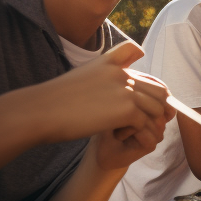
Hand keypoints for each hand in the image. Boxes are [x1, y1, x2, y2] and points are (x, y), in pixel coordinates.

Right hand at [37, 43, 170, 144]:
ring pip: (157, 108)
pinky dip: (138, 134)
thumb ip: (104, 71)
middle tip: (143, 124)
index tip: (144, 101)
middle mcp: (123, 74)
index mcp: (112, 64)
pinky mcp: (126, 110)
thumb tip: (119, 72)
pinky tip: (120, 137)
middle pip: (160, 90)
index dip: (153, 86)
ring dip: (149, 123)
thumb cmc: (57, 98)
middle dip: (158, 109)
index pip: (145, 64)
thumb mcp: (83, 75)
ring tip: (132, 132)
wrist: (40, 111)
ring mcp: (126, 91)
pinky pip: (146, 124)